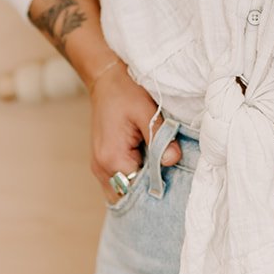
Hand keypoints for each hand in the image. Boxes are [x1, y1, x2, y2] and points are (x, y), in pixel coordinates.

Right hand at [87, 60, 180, 204]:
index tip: (174, 181)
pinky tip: (148, 167)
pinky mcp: (102, 163)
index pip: (139, 189)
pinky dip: (133, 179)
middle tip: (171, 179)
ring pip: (123, 191)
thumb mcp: (146, 110)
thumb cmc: (125, 91)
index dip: (158, 186)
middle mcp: (102, 168)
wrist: (106, 79)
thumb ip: (159, 137)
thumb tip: (172, 160)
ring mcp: (99, 167)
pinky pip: (119, 182)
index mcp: (112, 158)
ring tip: (160, 172)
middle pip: (129, 195)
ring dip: (141, 185)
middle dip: (149, 190)